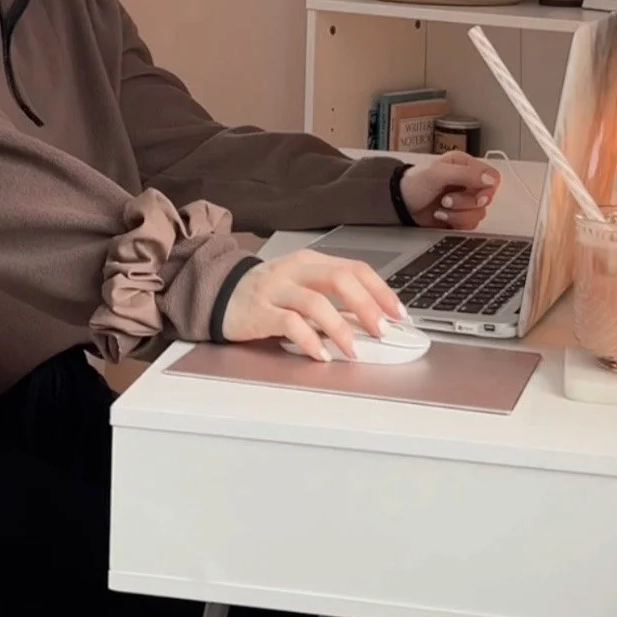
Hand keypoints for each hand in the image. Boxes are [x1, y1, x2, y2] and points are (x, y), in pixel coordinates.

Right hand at [222, 250, 404, 363]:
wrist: (218, 293)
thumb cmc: (267, 293)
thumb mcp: (302, 288)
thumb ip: (333, 300)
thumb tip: (372, 322)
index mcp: (311, 261)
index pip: (355, 268)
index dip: (381, 291)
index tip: (399, 313)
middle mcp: (296, 270)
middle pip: (339, 279)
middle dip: (367, 306)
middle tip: (382, 331)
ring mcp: (276, 289)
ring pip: (316, 302)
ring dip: (341, 329)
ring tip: (353, 350)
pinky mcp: (260, 310)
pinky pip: (289, 323)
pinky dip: (309, 341)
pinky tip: (320, 355)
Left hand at [398, 151, 499, 229]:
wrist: (398, 203)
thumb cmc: (414, 183)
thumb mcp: (437, 173)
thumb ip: (464, 174)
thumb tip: (490, 180)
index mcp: (465, 166)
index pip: (492, 177)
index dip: (487, 187)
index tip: (474, 192)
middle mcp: (468, 183)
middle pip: (487, 197)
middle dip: (466, 202)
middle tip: (447, 200)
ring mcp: (465, 201)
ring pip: (480, 213)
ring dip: (459, 213)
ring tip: (441, 208)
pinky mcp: (460, 217)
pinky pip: (471, 225)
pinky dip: (456, 222)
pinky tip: (441, 216)